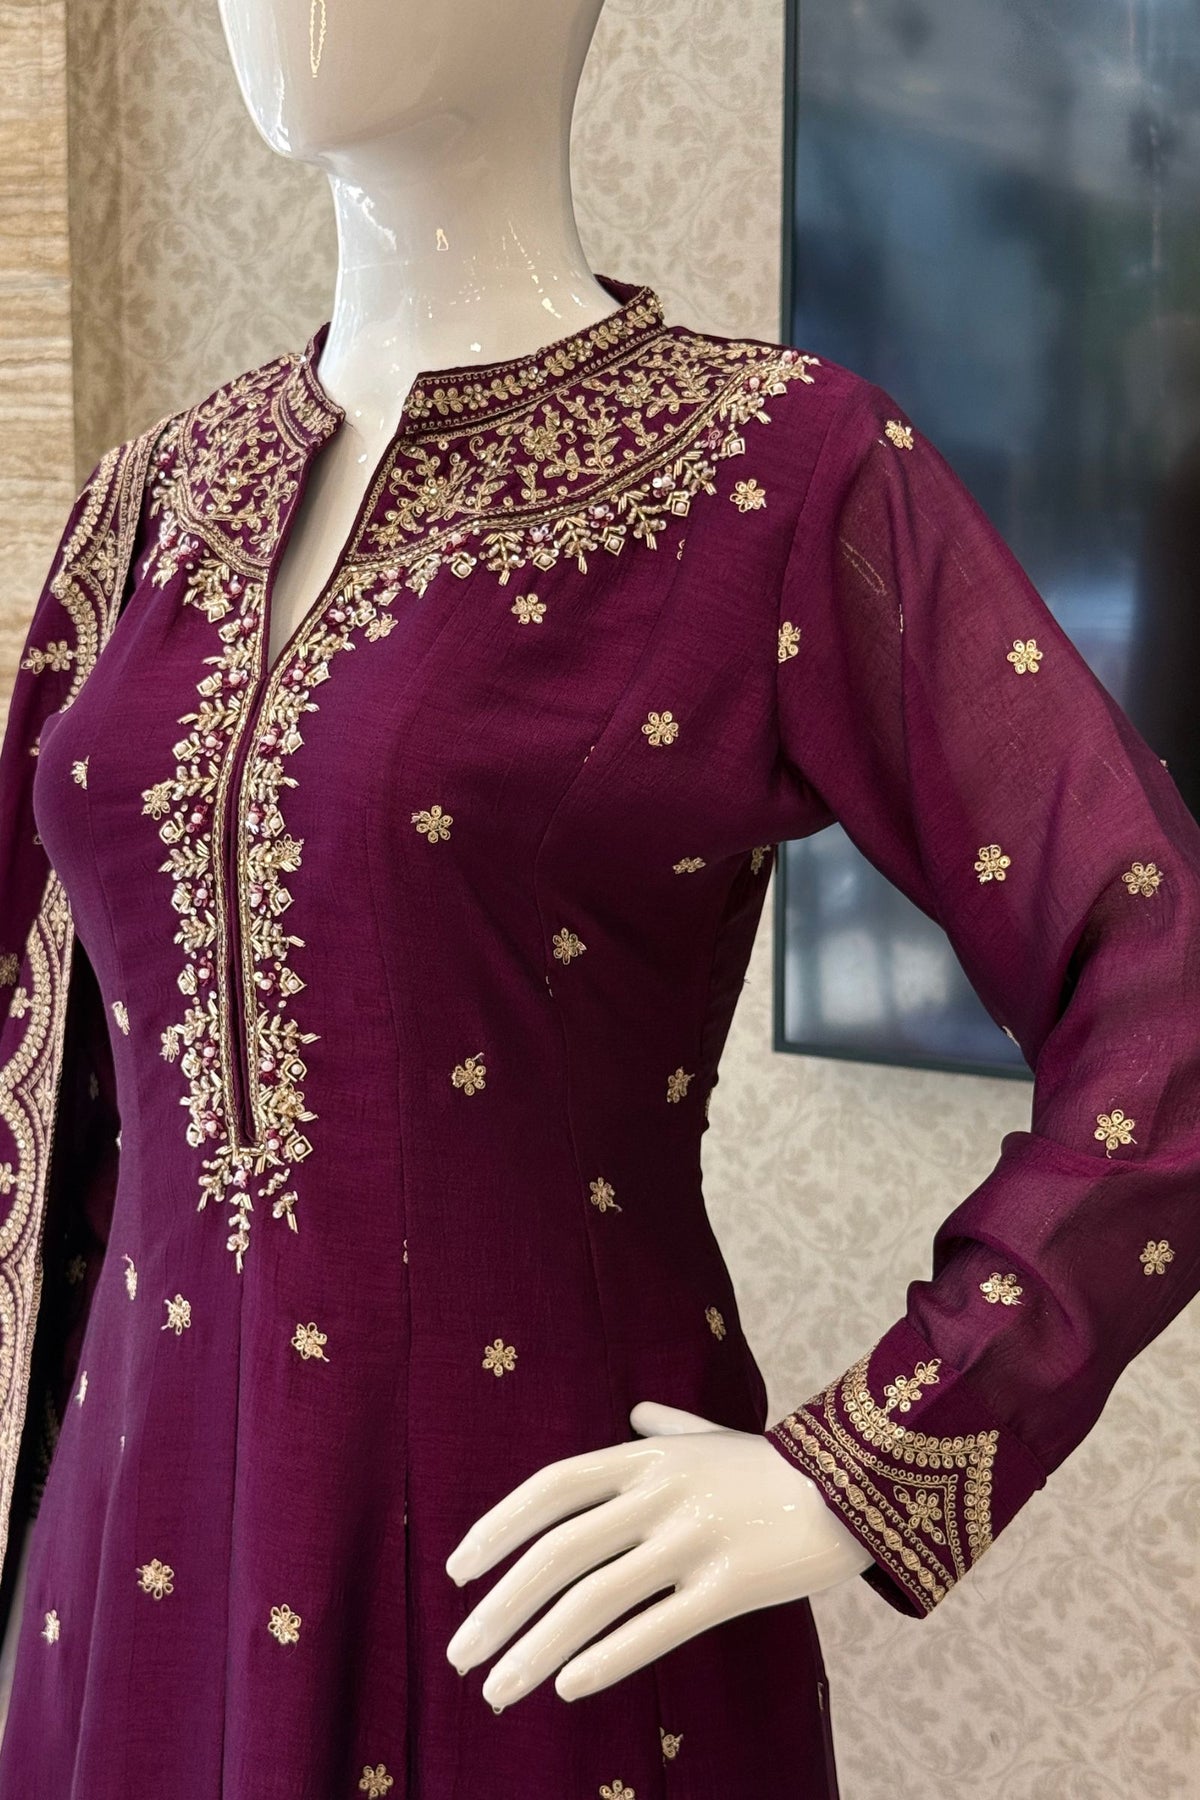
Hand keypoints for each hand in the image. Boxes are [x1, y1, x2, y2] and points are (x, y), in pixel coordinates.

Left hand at [443, 1398, 874, 1709]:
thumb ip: (666, 1428)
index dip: (497, 1528)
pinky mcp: (729, 1587)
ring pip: (594, 1600)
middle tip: (459, 1654)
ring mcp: (691, 1541)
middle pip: (558, 1553)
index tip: (456, 1571)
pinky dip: (606, 1660)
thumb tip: (636, 1408)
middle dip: (498, 1608)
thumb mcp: (711, 1435)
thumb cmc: (772, 1465)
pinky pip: (655, 1629)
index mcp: (645, 1457)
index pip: (550, 1489)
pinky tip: (567, 1687)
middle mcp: (657, 1497)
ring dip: (535, 1649)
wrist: (856, 1483)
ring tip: (496, 1689)